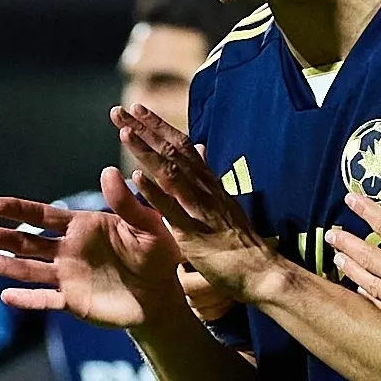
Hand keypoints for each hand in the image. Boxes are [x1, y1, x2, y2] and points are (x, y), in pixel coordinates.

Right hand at [0, 169, 183, 328]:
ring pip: (28, 270)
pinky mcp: (73, 303)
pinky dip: (26, 300)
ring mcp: (67, 277)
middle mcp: (68, 250)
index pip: (44, 216)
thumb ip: (127, 203)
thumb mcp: (149, 225)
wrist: (163, 295)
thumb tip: (108, 172)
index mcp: (82, 227)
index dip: (19, 211)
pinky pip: (45, 301)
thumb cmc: (158, 254)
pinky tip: (5, 296)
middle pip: (26, 242)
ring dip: (3, 265)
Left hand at [110, 101, 279, 301]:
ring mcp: (200, 209)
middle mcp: (205, 189)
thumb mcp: (224, 202)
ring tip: (124, 132)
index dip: (158, 126)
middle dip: (144, 130)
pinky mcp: (194, 234)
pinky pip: (172, 210)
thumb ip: (208, 178)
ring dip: (146, 152)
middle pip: (172, 152)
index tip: (137, 109)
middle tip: (119, 111)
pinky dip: (154, 193)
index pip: (181, 146)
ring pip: (171, 174)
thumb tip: (199, 150)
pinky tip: (136, 178)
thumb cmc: (241, 242)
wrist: (261, 270)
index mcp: (209, 183)